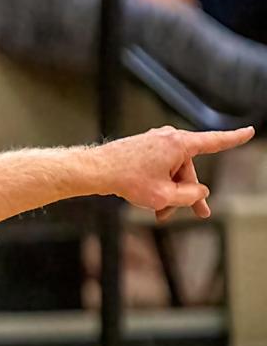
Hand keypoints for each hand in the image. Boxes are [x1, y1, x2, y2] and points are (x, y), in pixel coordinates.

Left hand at [98, 125, 254, 221]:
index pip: (214, 141)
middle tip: (197, 214)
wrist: (95, 170)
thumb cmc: (127, 179)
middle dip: (187, 193)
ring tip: (160, 213)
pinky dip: (158, 185)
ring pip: (172, 172)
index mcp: (179, 144)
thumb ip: (190, 196)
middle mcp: (168, 138)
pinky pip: (159, 169)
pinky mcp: (143, 149)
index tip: (250, 131)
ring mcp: (154, 142)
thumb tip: (200, 192)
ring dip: (169, 193)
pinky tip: (151, 202)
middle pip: (188, 170)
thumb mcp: (165, 196)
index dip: (234, 139)